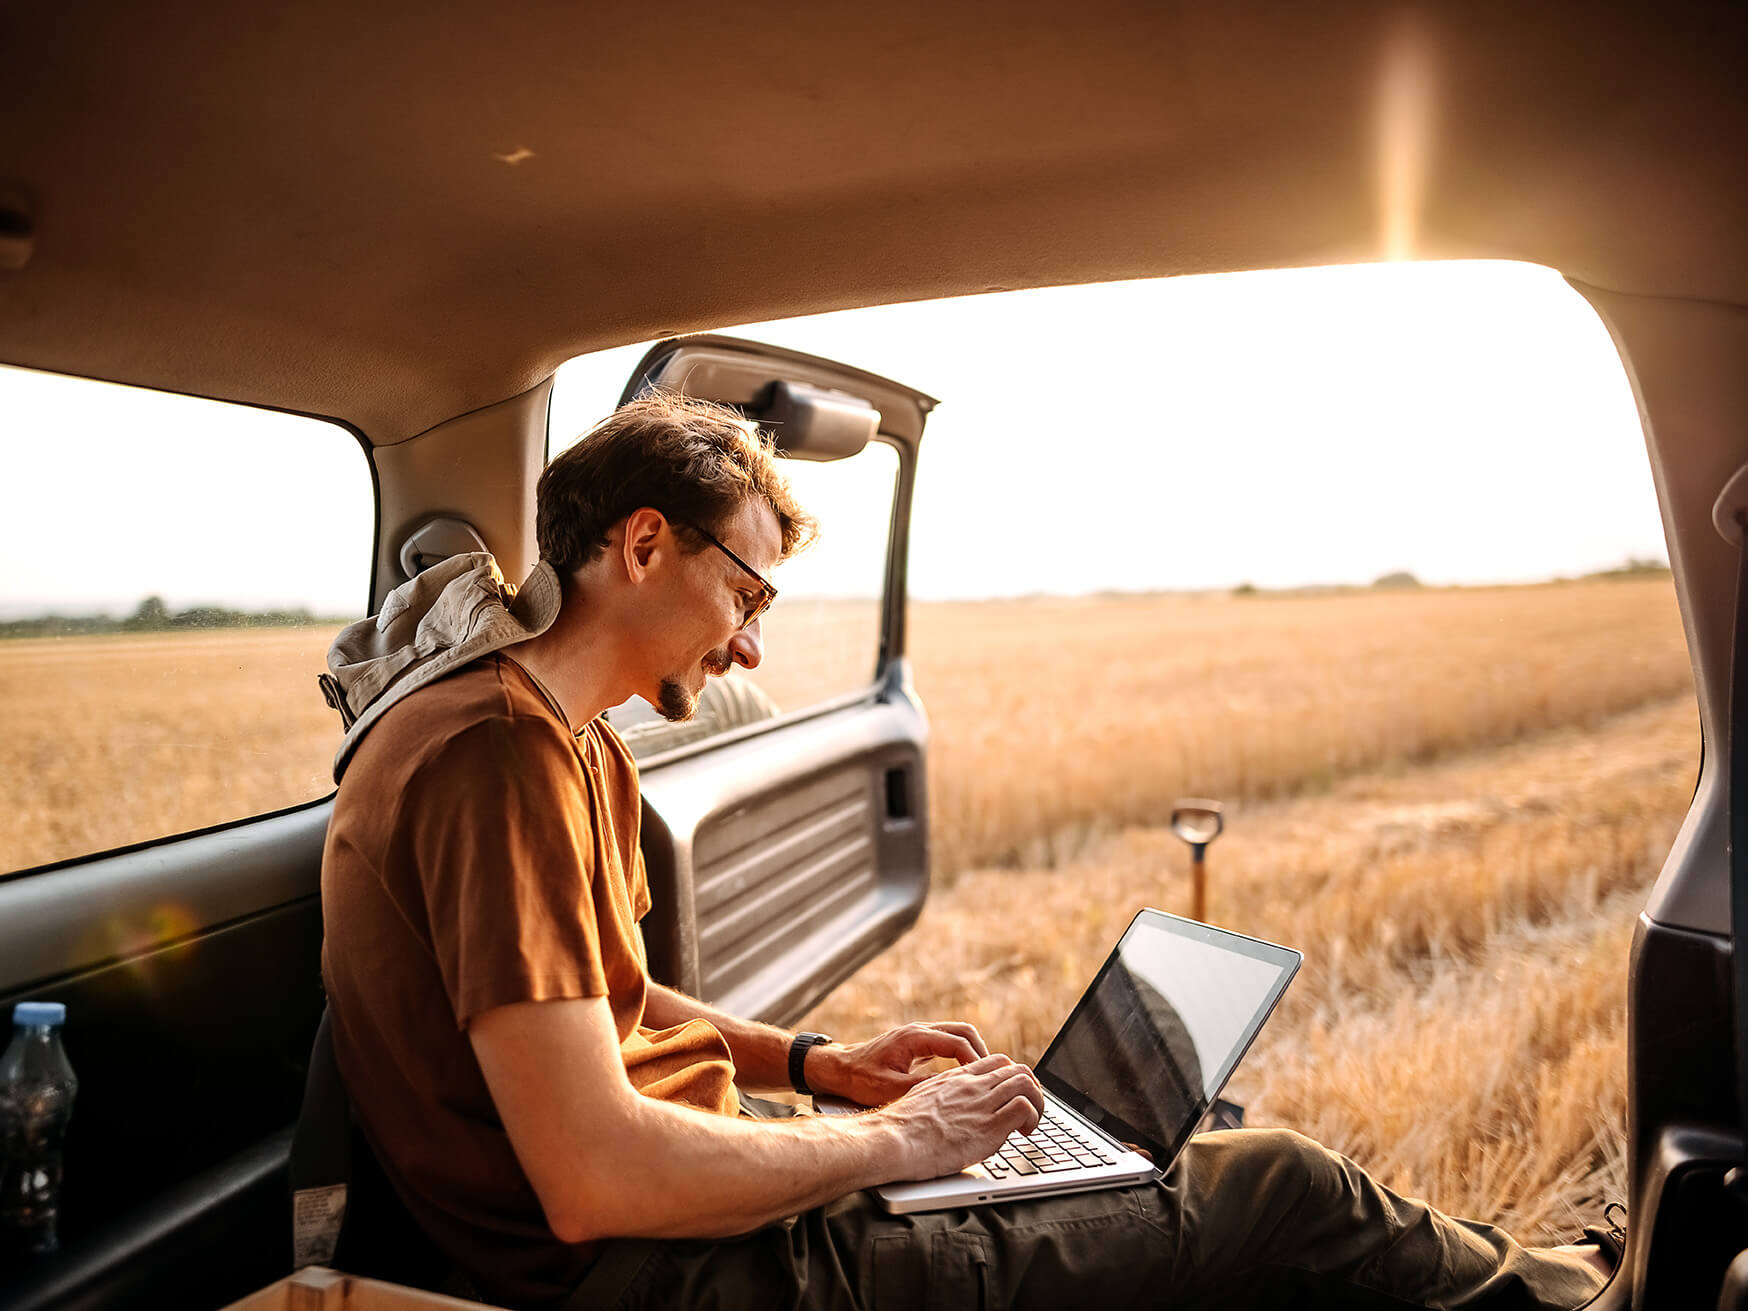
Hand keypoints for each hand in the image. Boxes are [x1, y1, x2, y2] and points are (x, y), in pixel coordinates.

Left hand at [808, 1021, 990, 1105]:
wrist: (837, 1069)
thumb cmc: (859, 1079)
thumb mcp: (890, 1089)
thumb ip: (921, 1088)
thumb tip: (951, 1092)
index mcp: (914, 1038)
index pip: (958, 1042)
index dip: (976, 1060)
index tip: (988, 1079)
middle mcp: (919, 1031)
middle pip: (963, 1031)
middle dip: (982, 1051)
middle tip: (993, 1076)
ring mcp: (918, 1035)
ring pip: (956, 1035)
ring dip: (972, 1052)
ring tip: (984, 1078)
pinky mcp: (916, 1044)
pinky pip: (947, 1043)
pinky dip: (961, 1055)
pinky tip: (964, 1078)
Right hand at [876, 1054, 1045, 1180]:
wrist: (892, 1140)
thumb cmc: (899, 1128)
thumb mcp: (920, 1099)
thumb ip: (940, 1096)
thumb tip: (946, 1107)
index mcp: (956, 1078)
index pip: (997, 1062)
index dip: (1012, 1077)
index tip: (1012, 1095)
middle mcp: (972, 1085)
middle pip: (1018, 1069)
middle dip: (1031, 1089)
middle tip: (1029, 1109)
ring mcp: (982, 1103)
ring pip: (1026, 1083)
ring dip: (1037, 1103)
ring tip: (1030, 1123)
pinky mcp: (989, 1126)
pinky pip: (1024, 1108)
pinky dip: (1032, 1118)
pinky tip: (1023, 1133)